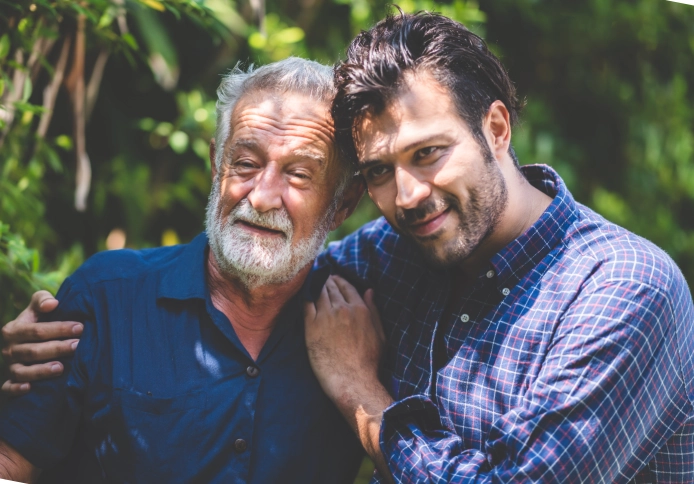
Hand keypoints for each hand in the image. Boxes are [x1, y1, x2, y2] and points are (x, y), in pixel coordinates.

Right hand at [1, 291, 81, 395]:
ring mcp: (9, 366)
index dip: (58, 328)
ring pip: (22, 371)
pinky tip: (29, 388)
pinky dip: (16, 389)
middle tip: (78, 345)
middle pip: (33, 351)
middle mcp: (9, 349)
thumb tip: (52, 303)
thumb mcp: (36, 308)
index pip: (37, 330)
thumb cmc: (35, 322)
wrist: (24, 341)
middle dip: (57, 348)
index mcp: (13, 330)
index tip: (80, 327)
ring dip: (41, 371)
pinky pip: (8, 388)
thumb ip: (42, 300)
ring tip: (60, 368)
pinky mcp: (9, 382)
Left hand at [304, 275, 384, 400]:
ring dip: (317, 287)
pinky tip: (305, 296)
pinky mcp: (311, 327)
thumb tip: (370, 291)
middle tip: (323, 279)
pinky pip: (306, 305)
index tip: (335, 279)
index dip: (339, 280)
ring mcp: (325, 317)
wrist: (351, 380)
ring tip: (314, 285)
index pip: (346, 286)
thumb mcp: (380, 334)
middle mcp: (342, 309)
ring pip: (318, 293)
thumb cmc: (369, 362)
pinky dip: (306, 297)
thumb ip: (374, 311)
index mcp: (360, 309)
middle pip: (331, 287)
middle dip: (327, 281)